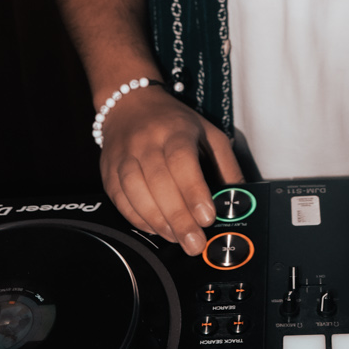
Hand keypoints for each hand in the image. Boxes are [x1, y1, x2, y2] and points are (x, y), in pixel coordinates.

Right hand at [98, 86, 242, 254]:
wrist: (130, 104)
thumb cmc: (174, 122)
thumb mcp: (209, 133)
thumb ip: (226, 166)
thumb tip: (240, 199)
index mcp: (175, 130)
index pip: (182, 162)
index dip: (194, 191)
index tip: (207, 217)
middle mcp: (145, 142)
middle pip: (159, 183)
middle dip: (179, 218)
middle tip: (195, 243)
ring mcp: (123, 156)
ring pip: (136, 193)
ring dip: (158, 222)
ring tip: (177, 238)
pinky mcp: (108, 171)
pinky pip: (120, 200)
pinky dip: (138, 219)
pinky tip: (155, 228)